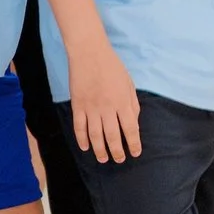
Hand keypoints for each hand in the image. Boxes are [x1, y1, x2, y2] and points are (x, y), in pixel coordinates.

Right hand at [68, 43, 140, 162]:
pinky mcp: (77, 105)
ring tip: (103, 159)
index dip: (134, 143)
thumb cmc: (112, 67)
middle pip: (113, 136)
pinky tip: (86, 147)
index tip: (136, 153)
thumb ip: (132, 104)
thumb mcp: (129, 84)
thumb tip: (133, 122)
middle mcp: (108, 108)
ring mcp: (91, 108)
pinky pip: (79, 127)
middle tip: (120, 159)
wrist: (89, 53)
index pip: (131, 128)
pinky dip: (82, 139)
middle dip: (117, 150)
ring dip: (100, 149)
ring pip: (96, 135)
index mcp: (123, 102)